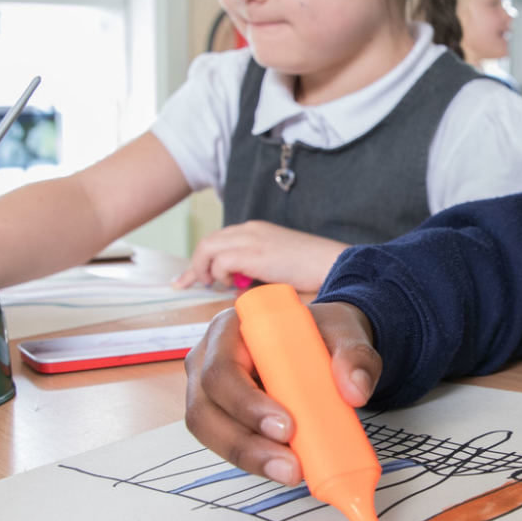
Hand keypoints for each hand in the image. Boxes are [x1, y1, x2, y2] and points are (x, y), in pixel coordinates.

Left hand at [175, 221, 348, 293]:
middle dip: (194, 266)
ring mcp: (252, 239)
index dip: (199, 260)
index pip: (218, 240)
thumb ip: (256, 274)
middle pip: (207, 242)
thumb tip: (238, 290)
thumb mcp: (277, 268)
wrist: (333, 264)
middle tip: (188, 285)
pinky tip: (233, 284)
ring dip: (206, 270)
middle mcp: (250, 230)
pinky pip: (221, 261)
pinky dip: (221, 274)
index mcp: (256, 231)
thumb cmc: (312, 271)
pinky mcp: (255, 253)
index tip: (187, 278)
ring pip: (208, 248)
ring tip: (218, 285)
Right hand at [183, 301, 380, 484]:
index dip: (246, 402)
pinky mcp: (221, 418)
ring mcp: (209, 392)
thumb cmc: (321, 334)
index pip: (221, 369)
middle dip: (246, 443)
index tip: (287, 427)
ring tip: (291, 472)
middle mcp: (207, 360)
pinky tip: (286, 468)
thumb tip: (355, 391)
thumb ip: (354, 356)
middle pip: (206, 409)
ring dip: (250, 458)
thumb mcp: (345, 334)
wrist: (322, 345)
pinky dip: (256, 460)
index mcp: (229, 329)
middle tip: (292, 466)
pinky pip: (227, 444)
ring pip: (211, 433)